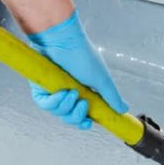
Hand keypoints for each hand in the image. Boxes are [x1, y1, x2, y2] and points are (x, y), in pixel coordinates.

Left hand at [28, 11, 128, 129]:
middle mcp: (68, 93)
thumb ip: (112, 96)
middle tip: (82, 104)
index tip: (87, 123)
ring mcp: (53, 91)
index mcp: (83, 92)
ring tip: (71, 92)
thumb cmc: (83, 56)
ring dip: (66, 106)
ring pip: (58, 113)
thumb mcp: (102, 80)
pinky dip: (53, 103)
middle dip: (76, 116)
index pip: (82, 115)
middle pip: (69, 118)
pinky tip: (61, 93)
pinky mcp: (40, 87)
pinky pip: (45, 105)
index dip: (83, 122)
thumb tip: (123, 109)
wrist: (63, 41)